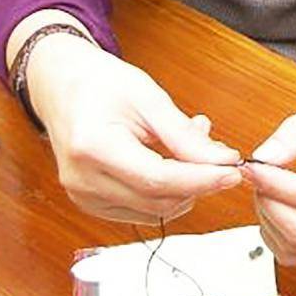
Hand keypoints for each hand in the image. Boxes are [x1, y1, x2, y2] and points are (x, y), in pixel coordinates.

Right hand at [25, 32, 243, 223]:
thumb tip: (221, 161)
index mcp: (93, 147)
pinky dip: (166, 193)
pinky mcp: (90, 204)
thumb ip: (183, 134)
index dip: (201, 179)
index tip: (232, 171)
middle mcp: (83, 180)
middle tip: (218, 153)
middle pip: (158, 201)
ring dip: (184, 188)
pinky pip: (141, 210)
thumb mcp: (147, 97)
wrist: (62, 87)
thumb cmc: (100, 84)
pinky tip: (172, 164)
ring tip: (191, 148)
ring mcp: (83, 197)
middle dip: (198, 182)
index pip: (158, 180)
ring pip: (154, 211)